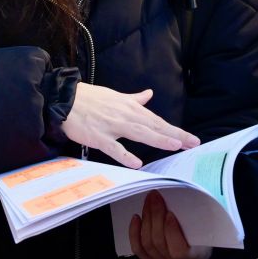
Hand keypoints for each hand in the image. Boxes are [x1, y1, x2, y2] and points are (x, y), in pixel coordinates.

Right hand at [60, 84, 197, 168]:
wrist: (65, 99)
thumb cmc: (90, 98)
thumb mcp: (115, 95)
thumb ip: (134, 98)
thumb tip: (149, 94)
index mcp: (130, 107)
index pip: (157, 120)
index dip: (174, 129)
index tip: (191, 138)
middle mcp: (125, 116)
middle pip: (154, 127)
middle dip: (174, 135)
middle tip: (193, 143)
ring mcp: (112, 126)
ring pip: (139, 133)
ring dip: (158, 139)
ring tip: (175, 146)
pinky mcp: (98, 137)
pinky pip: (114, 148)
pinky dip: (125, 155)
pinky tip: (137, 164)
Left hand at [127, 191, 211, 258]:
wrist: (199, 244)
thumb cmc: (202, 232)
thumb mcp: (203, 226)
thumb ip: (192, 219)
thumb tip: (176, 202)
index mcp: (196, 258)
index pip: (180, 251)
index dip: (172, 232)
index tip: (169, 213)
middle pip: (159, 243)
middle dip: (155, 216)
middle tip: (154, 198)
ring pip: (148, 244)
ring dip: (146, 219)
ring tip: (148, 203)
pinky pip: (138, 249)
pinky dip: (134, 233)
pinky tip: (136, 218)